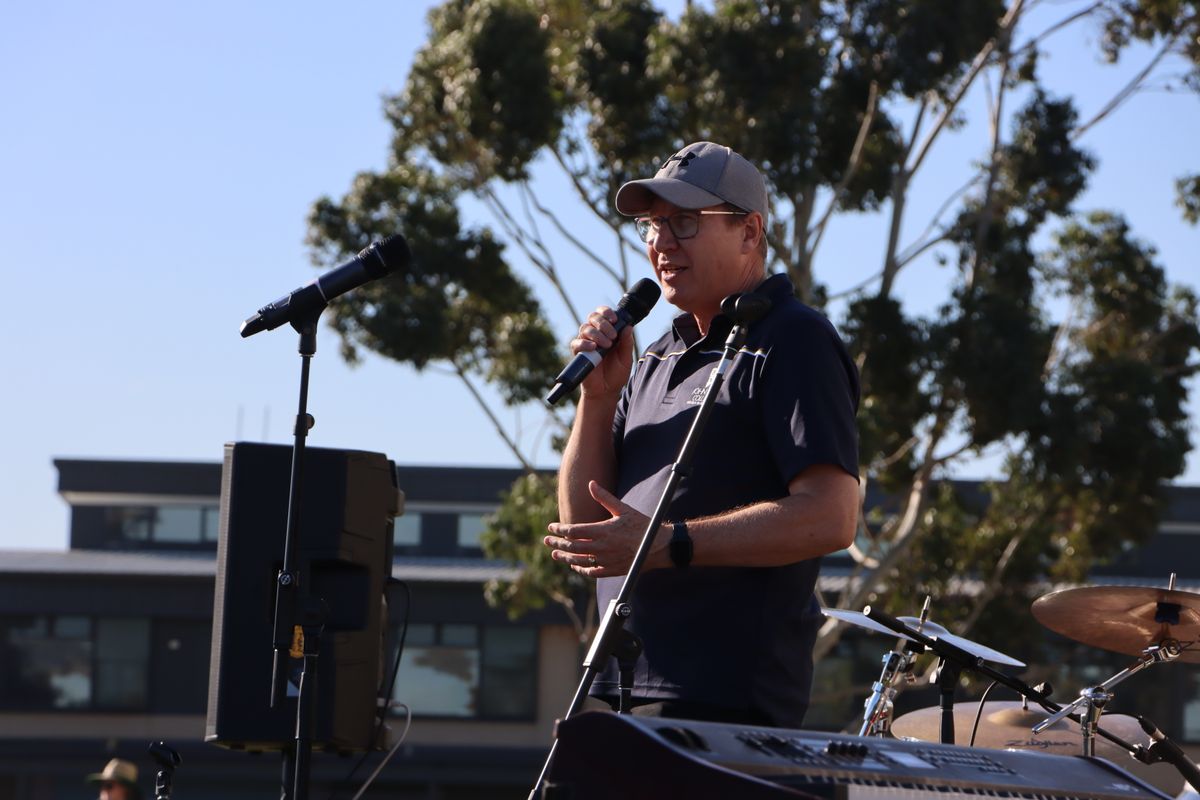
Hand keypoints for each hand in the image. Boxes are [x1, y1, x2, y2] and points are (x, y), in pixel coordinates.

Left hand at [543, 482, 665, 576]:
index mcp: (603, 530)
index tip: (551, 527)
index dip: (560, 529)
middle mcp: (602, 547)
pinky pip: (591, 572)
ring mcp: (606, 560)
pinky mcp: (612, 570)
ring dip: (565, 557)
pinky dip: (580, 569)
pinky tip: (574, 566)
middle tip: (547, 541)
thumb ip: (604, 498)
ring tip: (555, 554)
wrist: (659, 546)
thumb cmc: (642, 525)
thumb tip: (591, 484)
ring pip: (579, 560)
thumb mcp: (623, 509)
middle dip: (557, 543)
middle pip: (572, 546)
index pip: (574, 530)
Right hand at [570, 307, 633, 397]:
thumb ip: (627, 343)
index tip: (614, 319)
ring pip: (585, 328)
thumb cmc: (616, 374)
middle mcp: (595, 334)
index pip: (602, 313)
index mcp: (607, 332)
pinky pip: (576, 343)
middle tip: (612, 336)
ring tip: (606, 345)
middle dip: (603, 323)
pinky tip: (593, 348)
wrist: (606, 391)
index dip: (606, 312)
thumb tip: (628, 327)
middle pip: (592, 317)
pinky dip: (584, 343)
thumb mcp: (626, 358)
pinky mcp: (578, 354)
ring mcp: (586, 343)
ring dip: (597, 333)